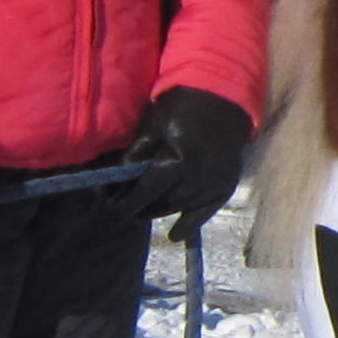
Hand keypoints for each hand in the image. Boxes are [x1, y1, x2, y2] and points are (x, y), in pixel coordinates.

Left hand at [120, 87, 255, 241]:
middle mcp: (198, 180)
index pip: (146, 192)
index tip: (113, 205)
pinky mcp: (224, 189)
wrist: (222, 102)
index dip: (127, 202)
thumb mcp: (151, 127)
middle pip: (161, 204)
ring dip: (158, 211)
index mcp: (178, 162)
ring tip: (144, 210)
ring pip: (177, 209)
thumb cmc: (181, 108)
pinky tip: (175, 235)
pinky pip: (204, 215)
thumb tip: (113, 186)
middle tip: (125, 206)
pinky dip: (188, 226)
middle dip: (141, 207)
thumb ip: (134, 157)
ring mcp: (214, 186)